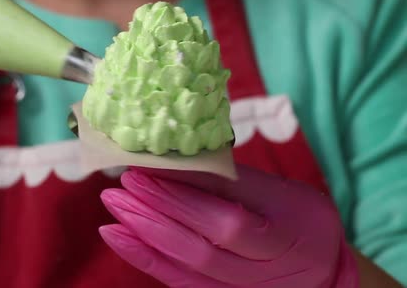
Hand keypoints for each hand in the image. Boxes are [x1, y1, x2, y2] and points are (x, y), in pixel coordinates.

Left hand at [99, 166, 358, 287]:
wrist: (322, 273)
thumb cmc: (297, 220)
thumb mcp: (279, 191)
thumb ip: (231, 180)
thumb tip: (175, 160)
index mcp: (287, 233)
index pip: (229, 219)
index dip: (183, 197)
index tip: (146, 170)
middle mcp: (265, 270)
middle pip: (204, 246)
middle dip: (157, 213)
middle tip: (122, 184)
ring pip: (189, 267)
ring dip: (144, 235)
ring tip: (113, 205)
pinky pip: (181, 284)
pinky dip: (146, 259)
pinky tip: (118, 236)